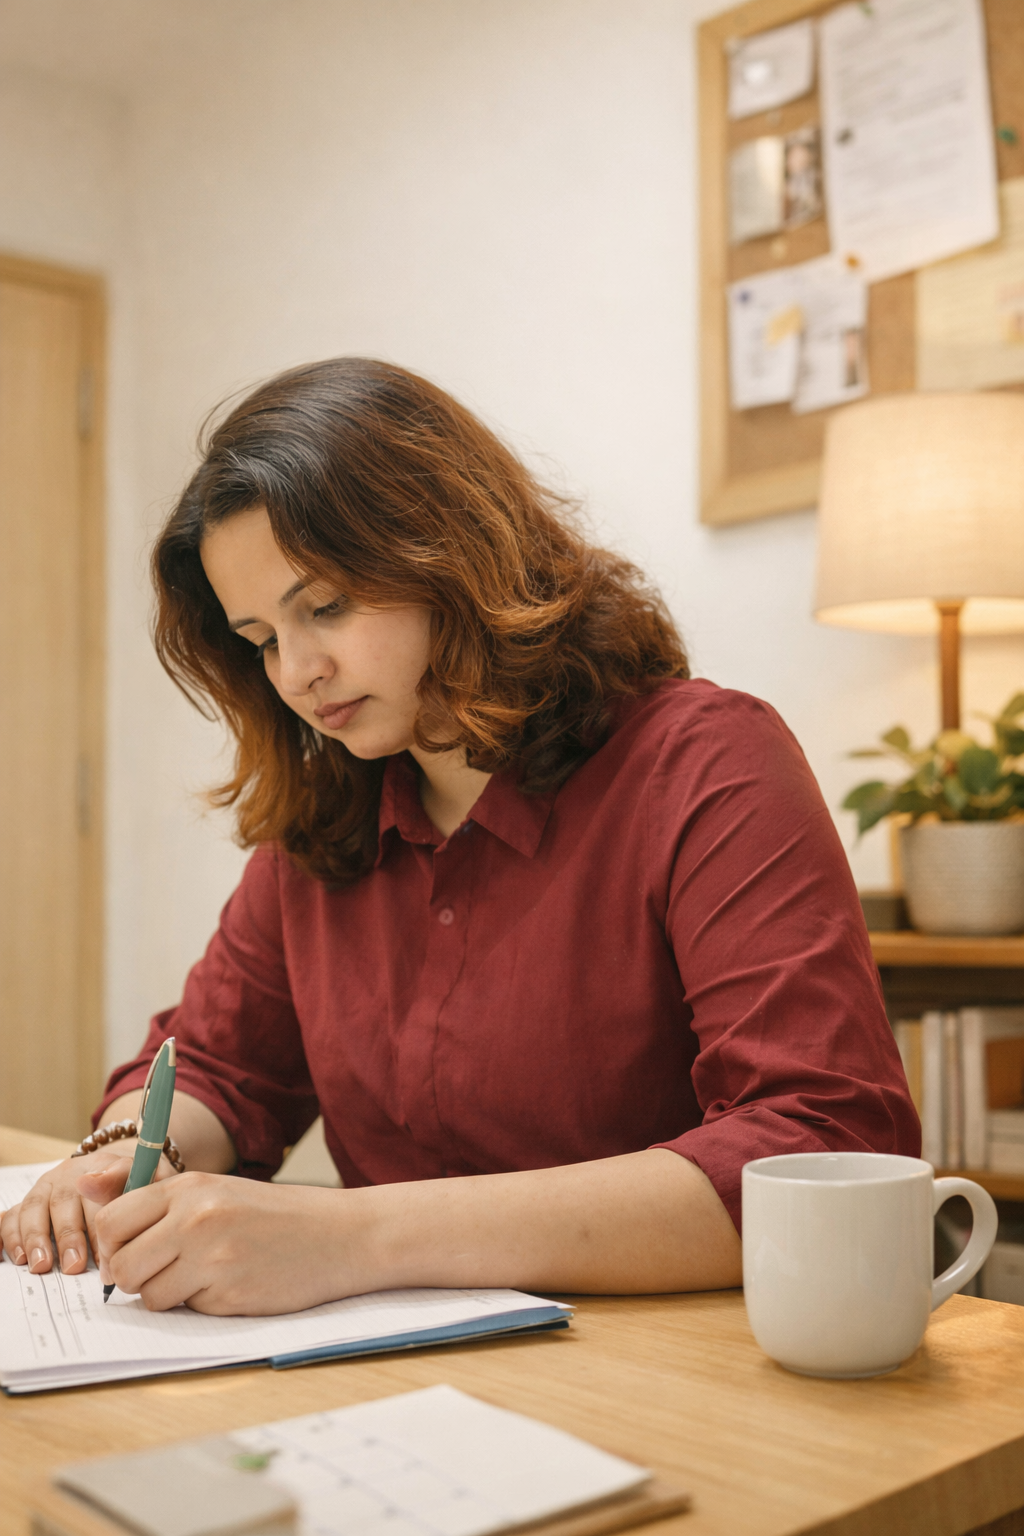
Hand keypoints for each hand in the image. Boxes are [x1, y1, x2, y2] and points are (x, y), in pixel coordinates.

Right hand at [0, 1146, 175, 1275]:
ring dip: (35, 1238)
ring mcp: (47, 1188)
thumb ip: (143, 1183)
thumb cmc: (137, 1186)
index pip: (101, 1187)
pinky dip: (8, 1235)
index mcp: (103, 1166)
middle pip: (64, 1203)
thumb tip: (103, 1187)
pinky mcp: (30, 1203)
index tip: (103, 1240)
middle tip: (74, 1266)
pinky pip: (11, 1216)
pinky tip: (13, 1256)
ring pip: (34, 1209)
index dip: (100, 1219)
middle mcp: (70, 1174)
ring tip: (41, 1266)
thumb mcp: (153, 1180)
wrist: (118, 1174)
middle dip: (68, 1237)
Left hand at [85, 1172, 359, 1314]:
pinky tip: (231, 1285)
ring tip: (204, 1275)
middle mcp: (196, 1219)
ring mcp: (213, 1259)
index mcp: (190, 1188)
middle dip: (133, 1276)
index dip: (113, 1244)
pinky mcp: (229, 1296)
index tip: (132, 1249)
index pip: (111, 1221)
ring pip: (149, 1295)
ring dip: (167, 1294)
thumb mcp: (215, 1191)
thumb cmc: (274, 1215)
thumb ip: (151, 1194)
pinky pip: (187, 1311)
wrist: (340, 1235)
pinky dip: (201, 1305)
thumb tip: (80, 1186)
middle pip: (121, 1265)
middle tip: (164, 1268)